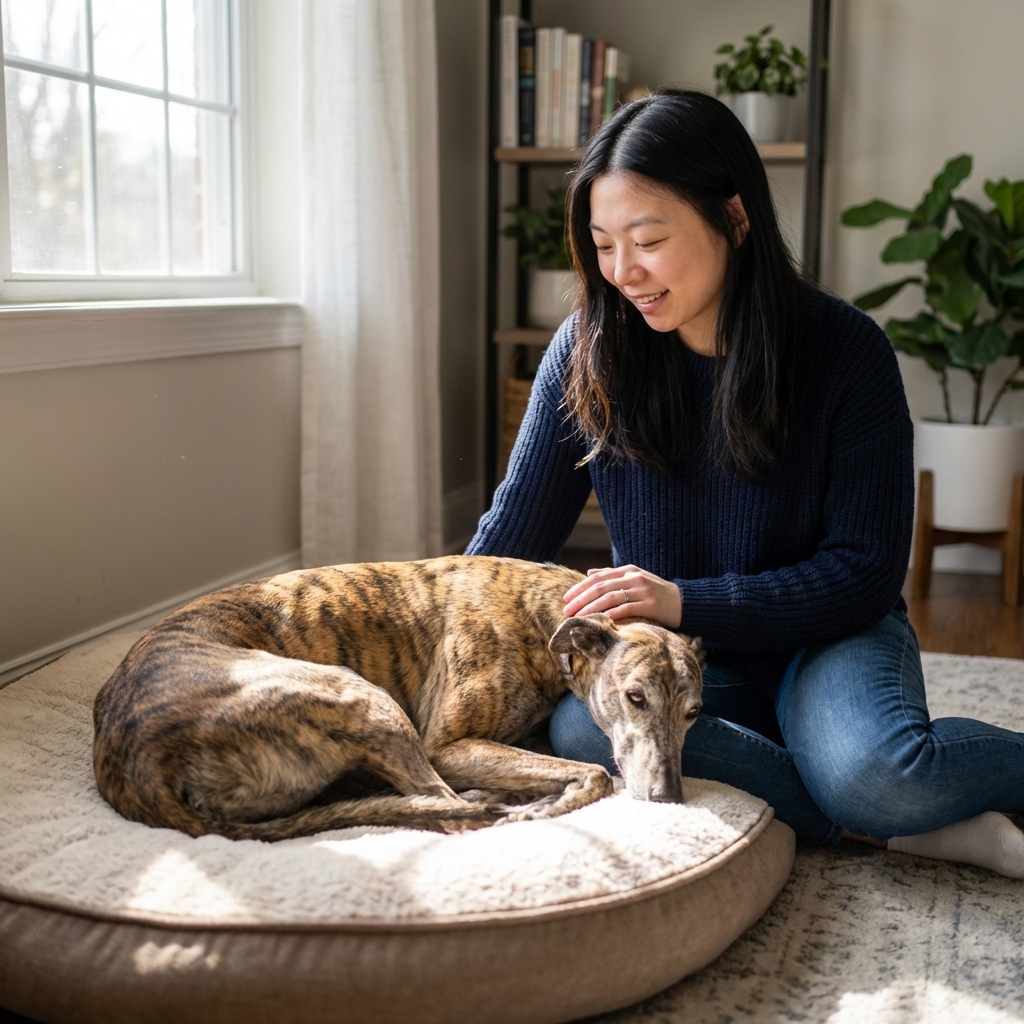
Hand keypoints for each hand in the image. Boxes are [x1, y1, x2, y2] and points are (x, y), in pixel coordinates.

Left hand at [562, 565, 682, 628]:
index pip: (598, 578)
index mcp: (628, 570)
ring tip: (578, 617)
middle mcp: (633, 578)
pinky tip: (599, 620)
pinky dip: (611, 614)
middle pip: (600, 587)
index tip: (566, 598)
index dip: (580, 588)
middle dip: (581, 599)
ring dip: (591, 608)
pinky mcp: (650, 604)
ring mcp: (642, 590)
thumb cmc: (656, 593)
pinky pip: (626, 609)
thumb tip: (589, 573)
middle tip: (566, 610)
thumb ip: (613, 575)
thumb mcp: (635, 579)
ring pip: (610, 597)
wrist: (684, 602)